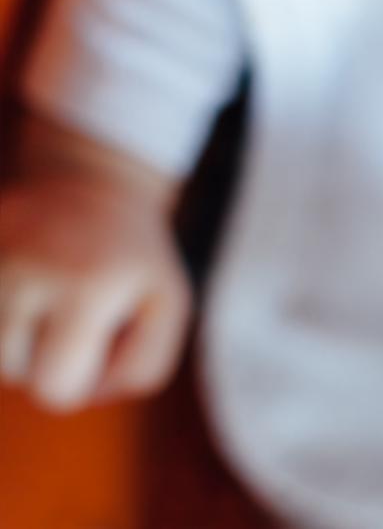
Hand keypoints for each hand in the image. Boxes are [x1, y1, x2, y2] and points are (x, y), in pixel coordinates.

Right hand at [0, 114, 189, 411]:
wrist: (92, 189)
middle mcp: (26, 269)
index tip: (96, 339)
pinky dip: (0, 316)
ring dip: (11, 340)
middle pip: (10, 372)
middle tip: (66, 321)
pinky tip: (19, 294)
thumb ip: (143, 367)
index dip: (79, 379)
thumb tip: (84, 395)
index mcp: (88, 284)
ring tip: (41, 304)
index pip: (56, 387)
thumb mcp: (166, 308)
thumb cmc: (132, 263)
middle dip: (40, 362)